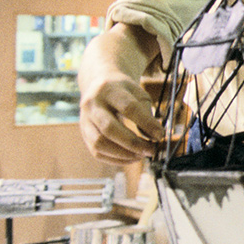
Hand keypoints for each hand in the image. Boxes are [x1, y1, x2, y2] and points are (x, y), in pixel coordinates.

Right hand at [77, 25, 165, 165]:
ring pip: (99, 143)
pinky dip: (115, 159)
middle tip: (151, 150)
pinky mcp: (83, 133)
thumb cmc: (124, 91)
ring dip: (123, 154)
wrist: (99, 83)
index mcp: (109, 89)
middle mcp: (92, 104)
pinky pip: (96, 152)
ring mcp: (84, 120)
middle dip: (133, 143)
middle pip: (109, 129)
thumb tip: (155, 137)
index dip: (146, 123)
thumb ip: (147, 113)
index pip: (128, 108)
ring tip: (141, 155)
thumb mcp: (138, 93)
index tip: (160, 135)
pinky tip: (131, 158)